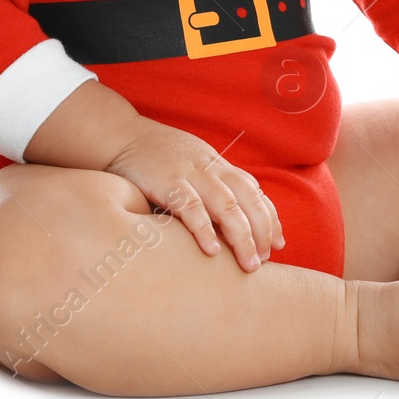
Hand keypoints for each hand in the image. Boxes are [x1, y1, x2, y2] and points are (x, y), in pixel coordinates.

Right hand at [104, 118, 285, 270]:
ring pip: (227, 206)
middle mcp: (209, 168)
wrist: (120, 135)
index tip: (278, 244)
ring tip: (248, 263)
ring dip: (242, 237)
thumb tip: (235, 216)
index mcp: (217, 165)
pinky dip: (204, 229)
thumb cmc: (156, 156)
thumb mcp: (191, 163)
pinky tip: (212, 251)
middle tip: (265, 260)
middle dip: (262, 232)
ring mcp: (189, 174)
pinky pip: (190, 207)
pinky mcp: (166, 182)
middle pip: (247, 201)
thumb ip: (212, 184)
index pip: (254, 192)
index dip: (270, 218)